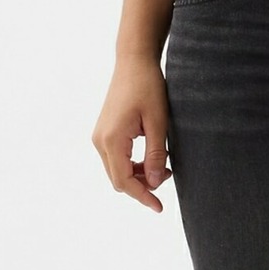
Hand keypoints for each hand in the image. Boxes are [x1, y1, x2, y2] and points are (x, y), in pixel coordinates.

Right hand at [92, 53, 172, 211]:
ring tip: (164, 166)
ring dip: (139, 175)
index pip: (124, 181)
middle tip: (168, 176)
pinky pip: (116, 159)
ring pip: (117, 171)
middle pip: (118, 179)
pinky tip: (152, 158)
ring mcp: (100, 137)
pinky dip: (133, 165)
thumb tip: (156, 183)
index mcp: (112, 140)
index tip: (160, 207)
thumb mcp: (158, 122)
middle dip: (142, 186)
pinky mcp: (105, 133)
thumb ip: (155, 154)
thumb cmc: (148, 87)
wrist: (133, 62)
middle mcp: (100, 141)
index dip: (142, 196)